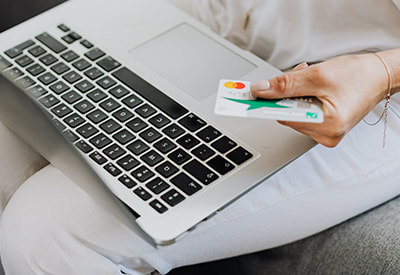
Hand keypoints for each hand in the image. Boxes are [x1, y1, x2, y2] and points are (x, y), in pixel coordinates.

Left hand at [251, 54, 389, 146]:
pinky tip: (314, 88)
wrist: (379, 75)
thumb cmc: (358, 75)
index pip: (284, 117)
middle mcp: (326, 135)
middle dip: (287, 94)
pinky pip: (302, 114)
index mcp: (327, 126)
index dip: (266, 105)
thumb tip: (260, 90)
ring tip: (312, 81)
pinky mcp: (326, 128)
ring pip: (293, 113)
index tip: (247, 100)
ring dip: (295, 94)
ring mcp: (326, 133)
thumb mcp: (317, 75)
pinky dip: (303, 99)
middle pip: (287, 115)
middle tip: (299, 76)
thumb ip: (286, 84)